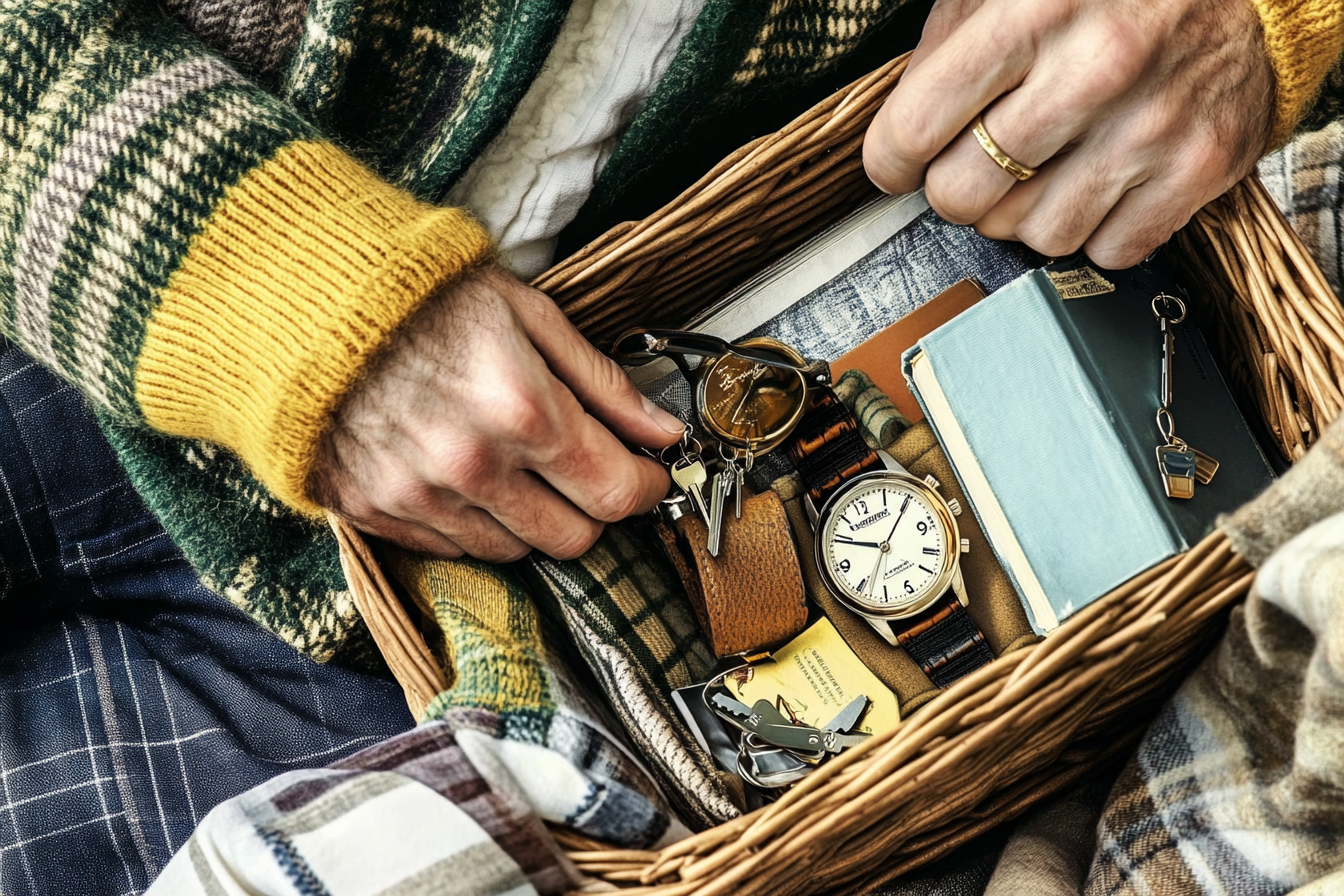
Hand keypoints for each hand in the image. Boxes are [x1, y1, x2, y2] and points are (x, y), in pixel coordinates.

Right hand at [312, 265, 684, 560]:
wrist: (310, 301)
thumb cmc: (422, 296)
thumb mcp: (529, 314)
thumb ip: (602, 382)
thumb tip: (660, 430)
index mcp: (522, 409)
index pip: (616, 492)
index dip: (647, 487)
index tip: (648, 473)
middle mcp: (473, 467)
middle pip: (573, 538)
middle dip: (594, 508)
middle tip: (588, 469)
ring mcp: (420, 498)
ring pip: (515, 551)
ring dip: (534, 519)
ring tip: (519, 464)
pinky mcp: (376, 513)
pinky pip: (453, 549)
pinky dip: (475, 523)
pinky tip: (469, 476)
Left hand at [863, 0, 1273, 267]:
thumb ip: (946, 51)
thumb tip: (896, 140)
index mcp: (1034, 12)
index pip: (914, 128)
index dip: (891, 161)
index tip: (898, 166)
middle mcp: (1094, 69)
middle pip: (964, 196)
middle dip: (956, 191)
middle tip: (974, 168)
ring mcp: (1150, 125)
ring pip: (1032, 235)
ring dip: (1025, 214)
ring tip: (1045, 169)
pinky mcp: (1197, 169)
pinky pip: (1105, 252)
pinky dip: (1093, 231)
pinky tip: (1098, 184)